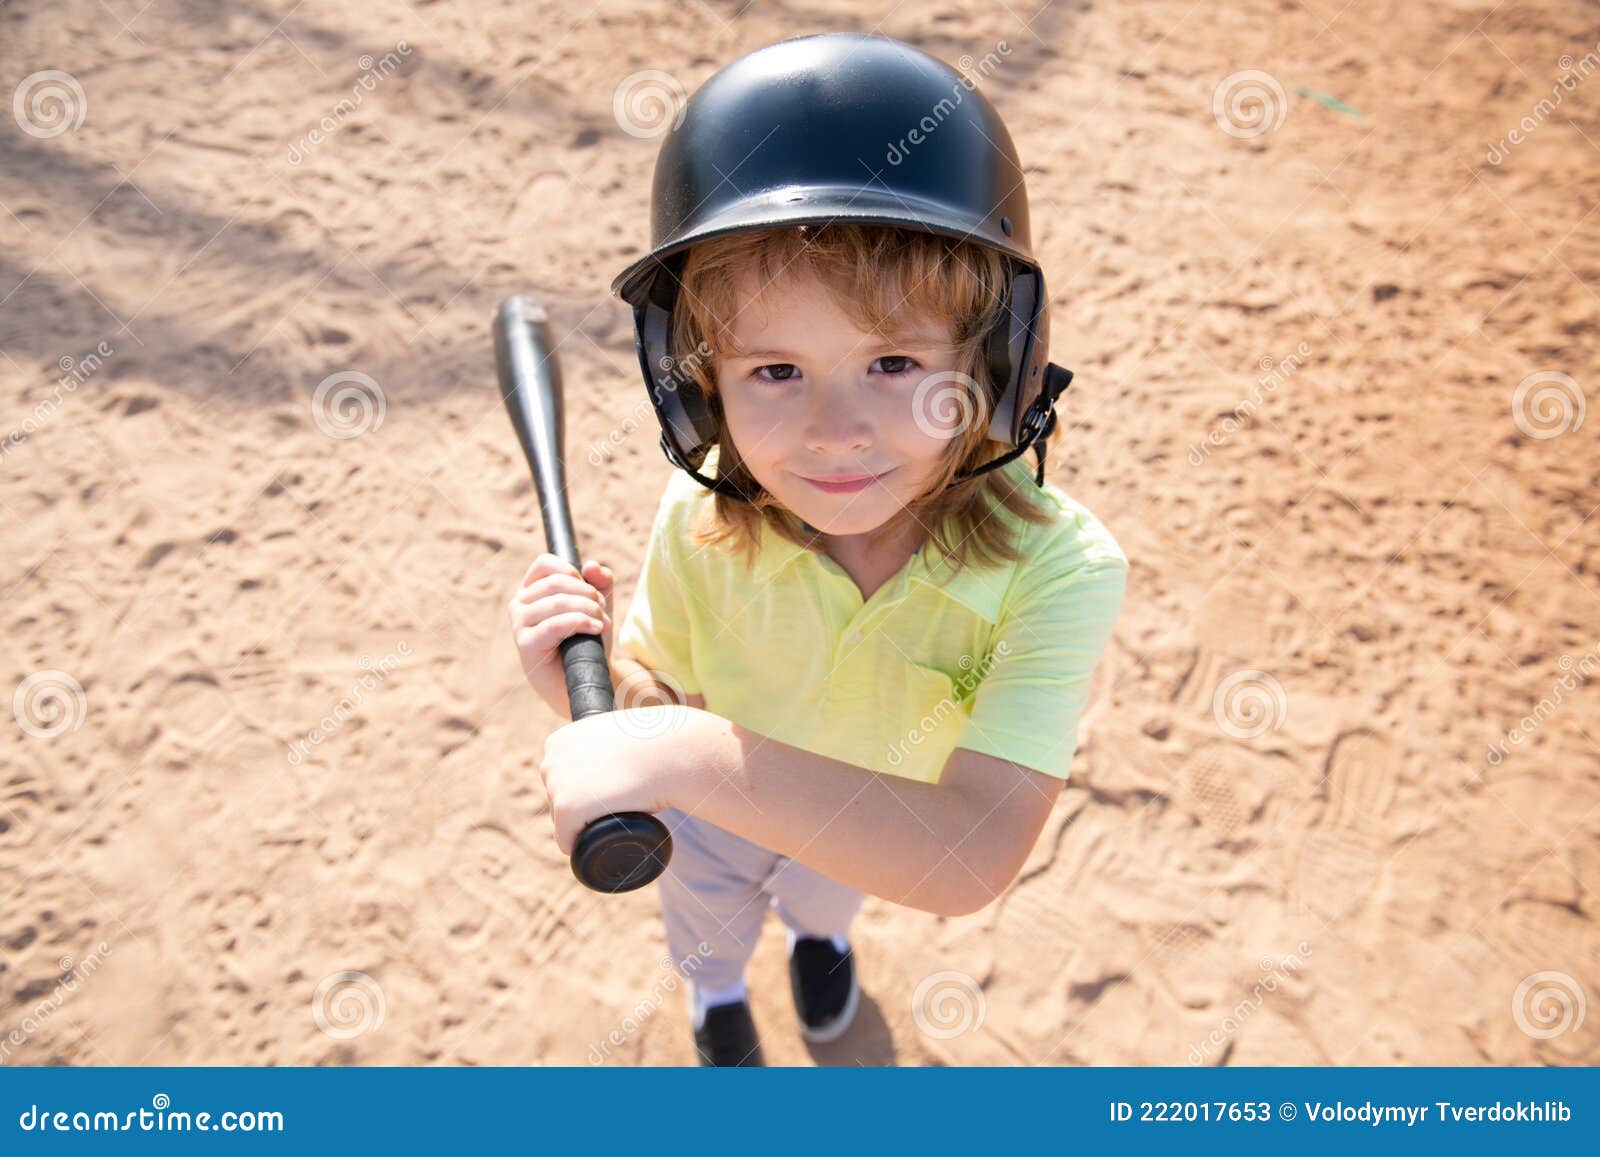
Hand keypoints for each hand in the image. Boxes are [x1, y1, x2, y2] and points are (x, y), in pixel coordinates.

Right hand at [508, 553, 614, 708]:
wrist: (583, 679)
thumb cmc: (586, 640)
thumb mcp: (598, 605)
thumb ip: (599, 582)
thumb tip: (591, 566)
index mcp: (532, 590)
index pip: (545, 564)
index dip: (572, 572)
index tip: (590, 590)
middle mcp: (520, 604)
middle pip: (556, 582)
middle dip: (587, 594)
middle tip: (601, 610)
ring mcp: (519, 624)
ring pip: (557, 602)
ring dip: (588, 609)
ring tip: (600, 623)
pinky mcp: (525, 644)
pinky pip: (554, 625)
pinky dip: (580, 622)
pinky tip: (595, 628)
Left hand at [538, 706, 710, 855]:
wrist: (670, 751)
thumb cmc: (653, 744)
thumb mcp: (617, 737)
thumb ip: (602, 747)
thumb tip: (606, 762)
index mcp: (559, 742)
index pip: (562, 781)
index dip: (586, 790)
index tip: (610, 787)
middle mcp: (551, 760)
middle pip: (559, 801)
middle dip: (585, 806)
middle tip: (618, 797)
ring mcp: (556, 784)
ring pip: (564, 822)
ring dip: (587, 823)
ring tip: (618, 807)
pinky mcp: (567, 807)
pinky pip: (566, 841)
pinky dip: (582, 847)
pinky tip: (604, 835)